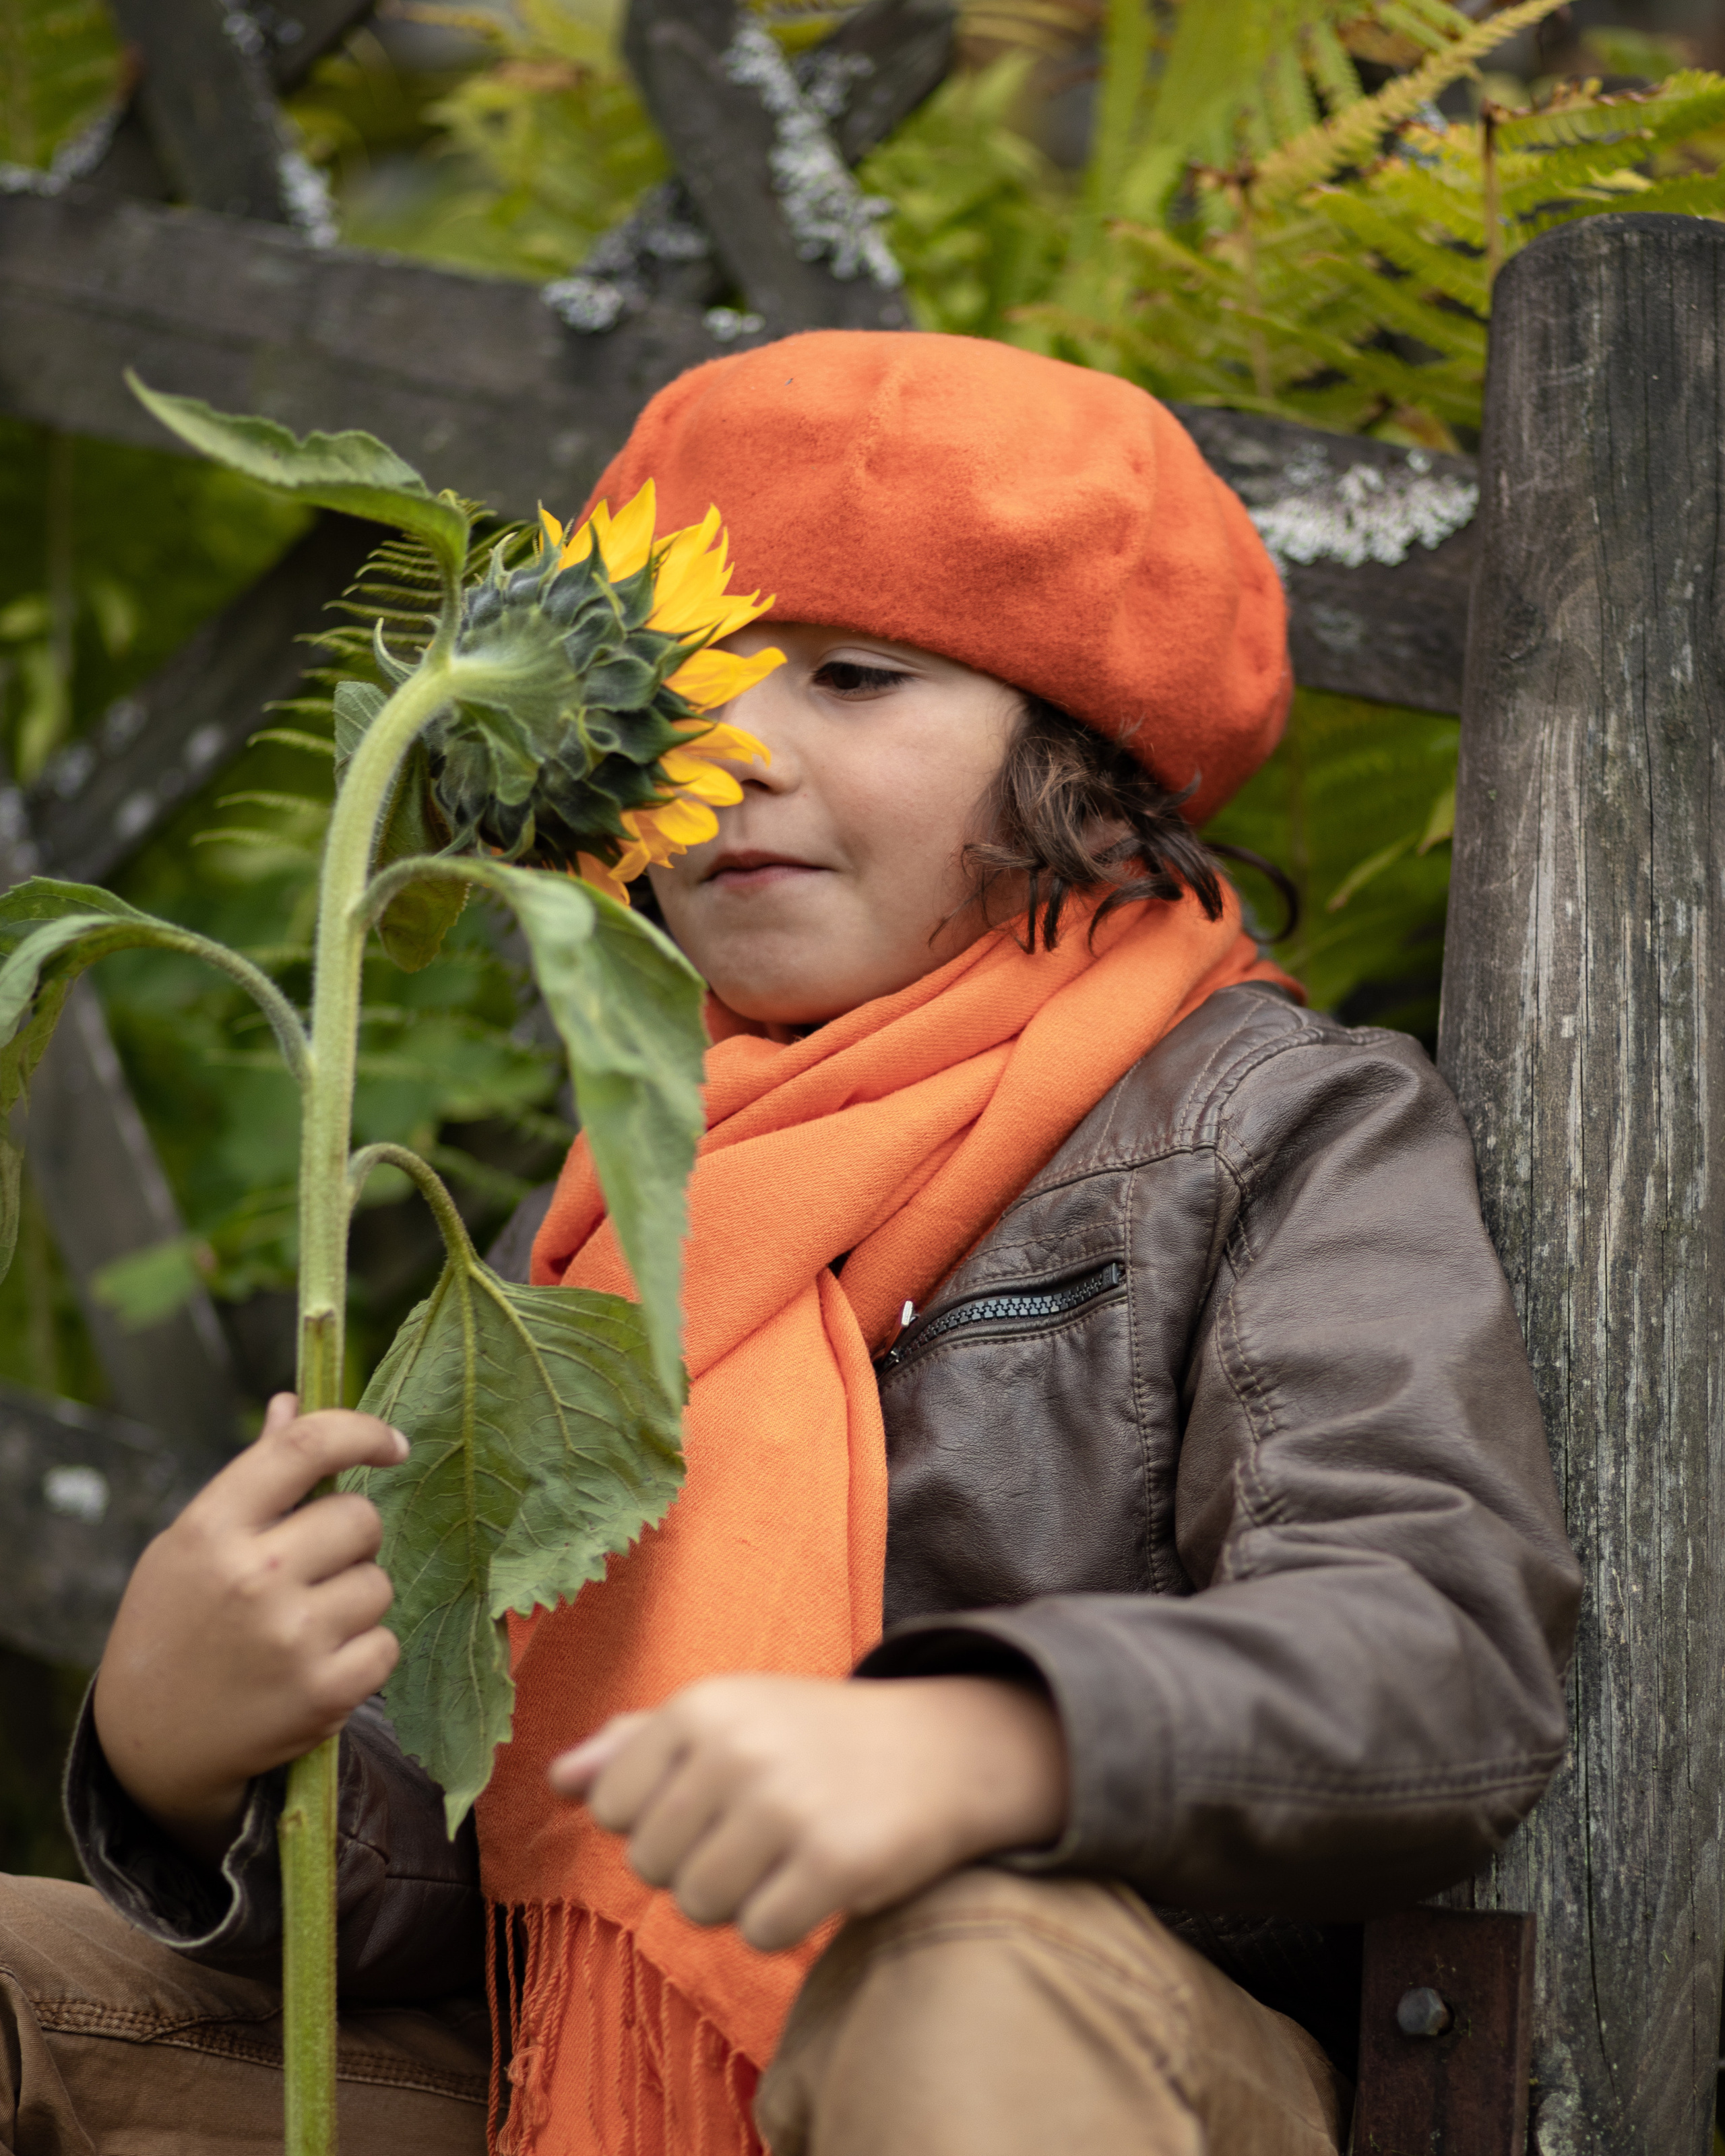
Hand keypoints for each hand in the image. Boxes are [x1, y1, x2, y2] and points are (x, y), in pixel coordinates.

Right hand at [92, 1393, 407, 1866]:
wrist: (151, 1745)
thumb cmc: (177, 1626)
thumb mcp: (191, 1545)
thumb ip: (253, 1478)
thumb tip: (294, 1402)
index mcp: (213, 1528)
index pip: (305, 1447)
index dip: (361, 1431)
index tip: (392, 1443)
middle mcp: (253, 1577)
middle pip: (360, 1518)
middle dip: (350, 1537)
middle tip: (312, 1569)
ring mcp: (290, 1638)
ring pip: (378, 1583)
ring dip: (355, 1599)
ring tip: (301, 1625)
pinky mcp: (322, 1694)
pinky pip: (387, 1645)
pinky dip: (365, 1654)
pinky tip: (317, 1665)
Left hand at [549, 1673, 1067, 1951]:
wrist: (941, 1748)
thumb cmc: (814, 1736)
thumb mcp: (729, 1714)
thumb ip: (636, 1744)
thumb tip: (558, 1779)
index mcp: (701, 1706)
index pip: (613, 1808)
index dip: (656, 1818)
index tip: (710, 1798)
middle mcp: (737, 1749)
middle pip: (652, 1866)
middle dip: (698, 1863)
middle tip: (758, 1829)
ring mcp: (786, 1805)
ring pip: (700, 1907)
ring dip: (740, 1897)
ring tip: (786, 1852)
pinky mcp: (835, 1861)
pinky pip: (761, 1934)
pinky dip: (787, 1921)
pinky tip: (820, 1877)